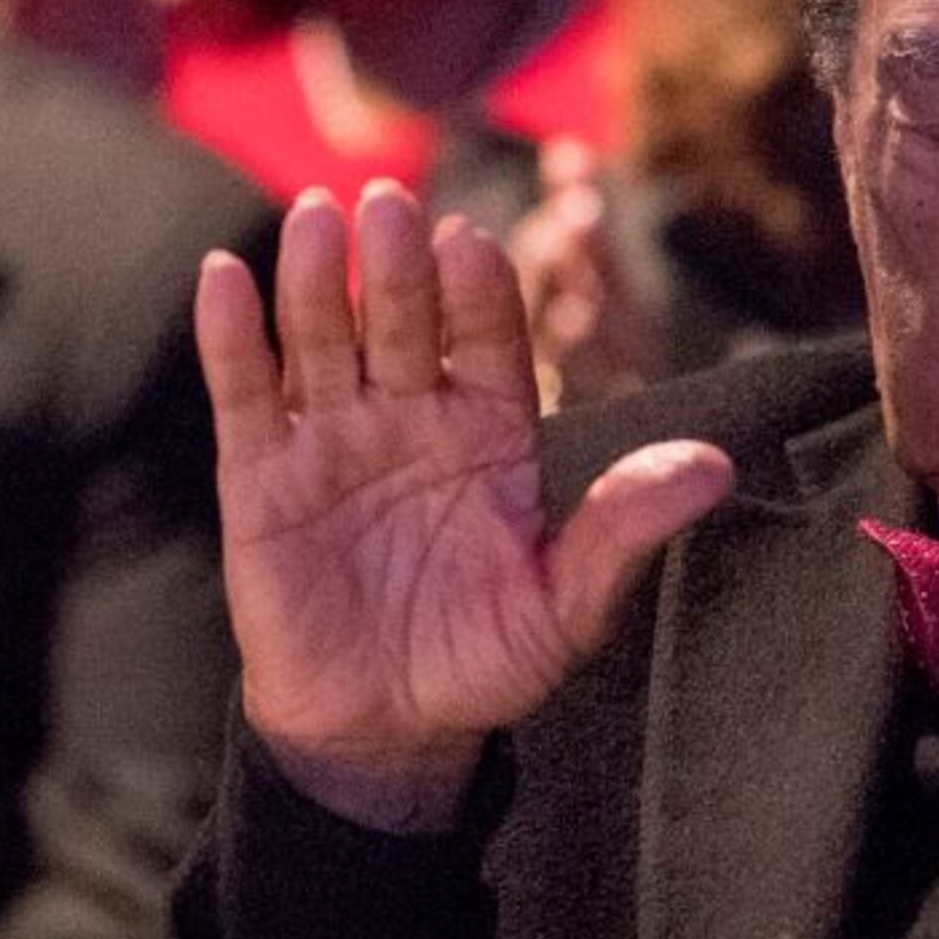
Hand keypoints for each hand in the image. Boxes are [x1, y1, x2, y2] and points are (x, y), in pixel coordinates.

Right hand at [200, 182, 734, 830]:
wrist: (382, 732)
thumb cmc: (480, 662)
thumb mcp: (565, 608)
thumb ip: (623, 530)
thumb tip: (715, 467)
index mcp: (489, 428)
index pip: (487, 336)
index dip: (479, 292)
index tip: (473, 247)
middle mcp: (410, 413)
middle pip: (401, 320)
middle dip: (395, 266)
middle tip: (389, 206)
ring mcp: (332, 437)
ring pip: (320, 339)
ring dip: (313, 277)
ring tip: (313, 220)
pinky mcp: (259, 475)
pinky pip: (245, 394)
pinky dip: (231, 336)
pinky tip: (223, 276)